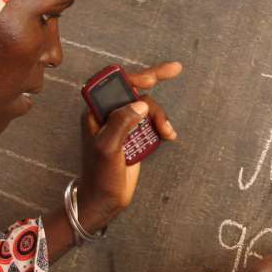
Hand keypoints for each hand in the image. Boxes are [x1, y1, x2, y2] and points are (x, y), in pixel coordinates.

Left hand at [77, 61, 181, 230]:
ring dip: (160, 115)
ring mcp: (122, 125)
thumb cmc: (100, 176)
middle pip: (135, 92)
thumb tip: (140, 102)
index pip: (114, 84)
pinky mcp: (133, 137)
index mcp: (96, 112)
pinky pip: (150, 122)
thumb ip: (121, 123)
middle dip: (153, 88)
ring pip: (146, 107)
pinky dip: (161, 125)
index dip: (134, 74)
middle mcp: (108, 115)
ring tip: (168, 133)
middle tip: (175, 70)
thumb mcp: (108, 148)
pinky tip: (168, 135)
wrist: (104, 201)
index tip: (152, 75)